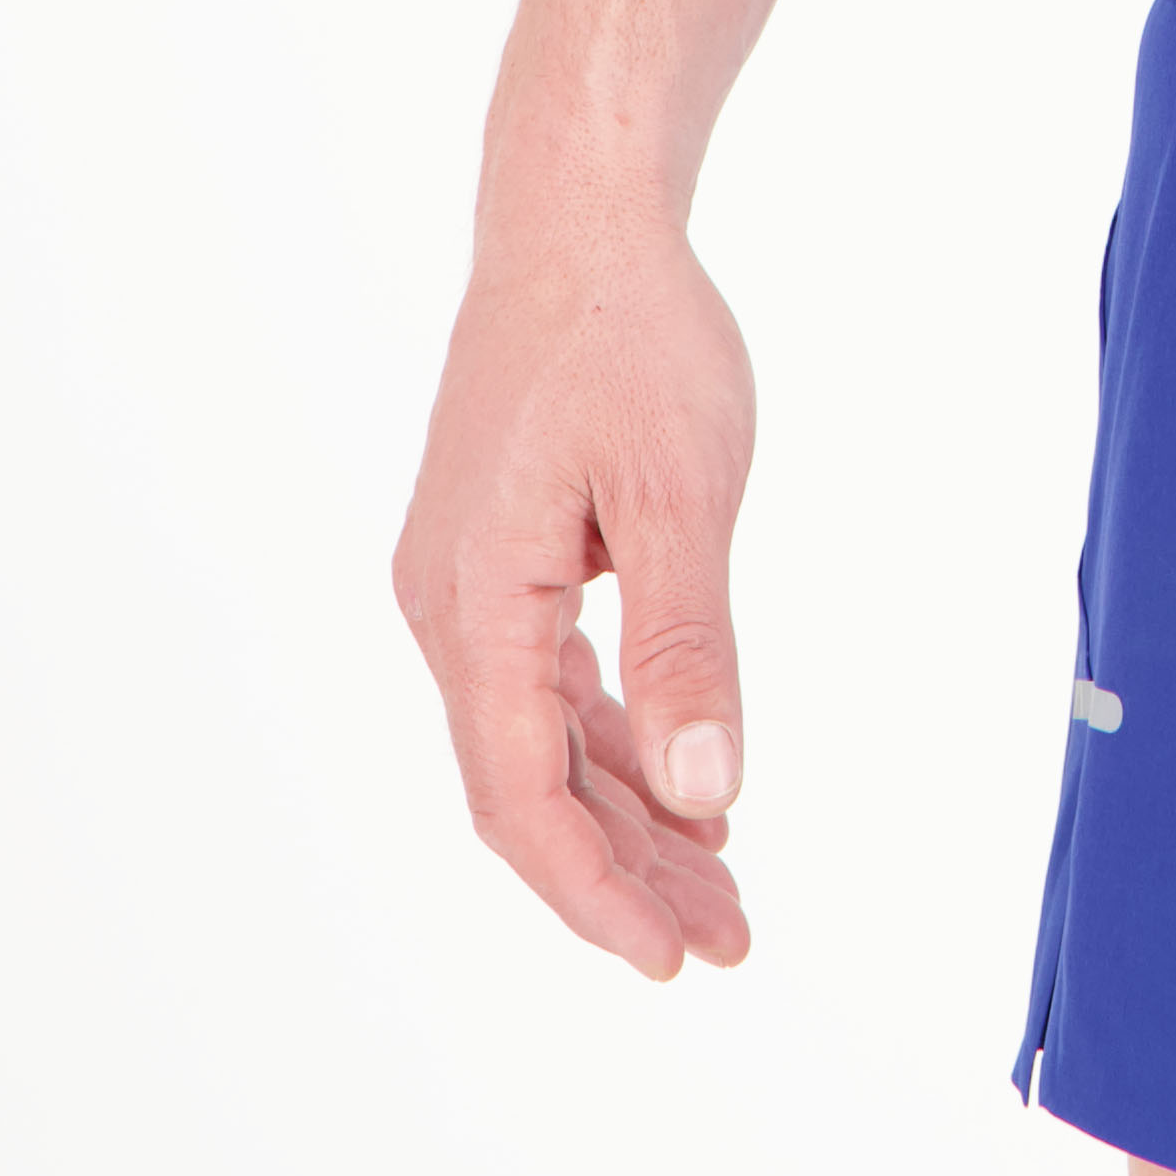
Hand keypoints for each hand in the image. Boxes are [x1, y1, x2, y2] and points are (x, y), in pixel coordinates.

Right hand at [394, 210, 758, 978]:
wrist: (578, 219)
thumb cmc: (629, 335)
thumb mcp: (682, 490)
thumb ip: (688, 645)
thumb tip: (708, 794)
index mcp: (473, 601)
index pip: (520, 794)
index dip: (595, 890)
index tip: (674, 956)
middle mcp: (448, 608)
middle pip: (527, 786)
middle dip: (624, 875)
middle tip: (728, 941)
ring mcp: (468, 584)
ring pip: (539, 742)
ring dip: (625, 816)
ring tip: (721, 885)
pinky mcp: (501, 558)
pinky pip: (548, 685)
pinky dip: (616, 741)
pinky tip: (685, 787)